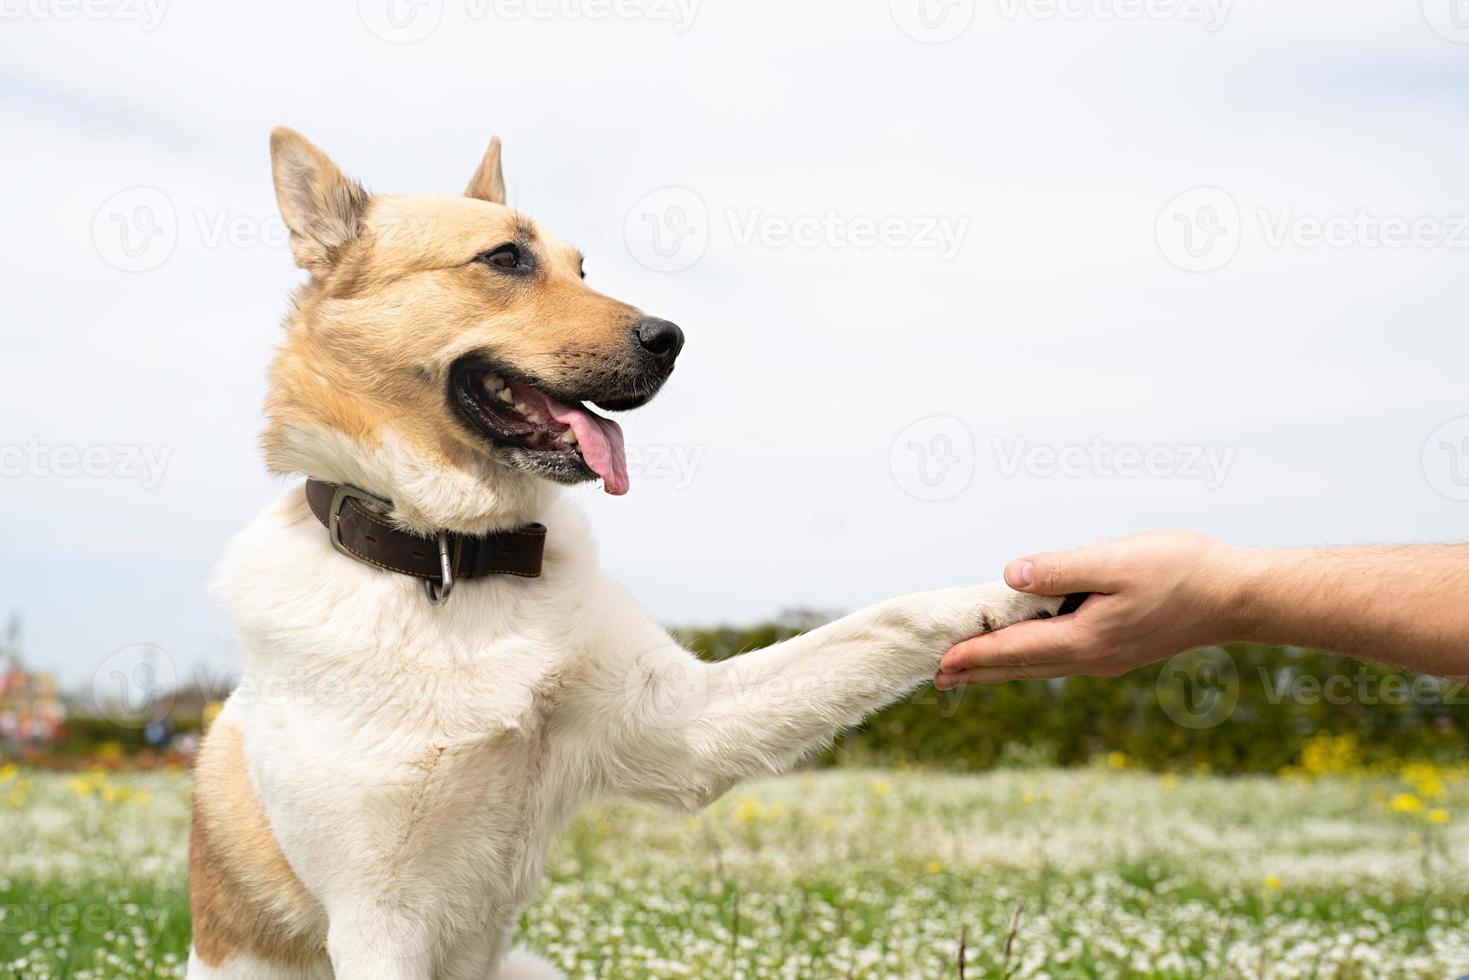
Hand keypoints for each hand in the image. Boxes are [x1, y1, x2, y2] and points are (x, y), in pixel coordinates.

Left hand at [935, 530, 1248, 687]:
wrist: (1237, 595)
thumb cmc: (1180, 571)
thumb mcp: (1114, 561)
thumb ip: (1059, 569)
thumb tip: (1010, 576)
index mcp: (1085, 640)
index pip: (1014, 650)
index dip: (973, 654)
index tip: (939, 662)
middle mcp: (1091, 658)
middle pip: (1021, 666)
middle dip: (978, 669)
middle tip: (939, 676)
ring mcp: (1106, 657)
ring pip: (1040, 665)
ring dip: (1002, 665)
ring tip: (970, 668)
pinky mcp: (1119, 649)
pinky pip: (1059, 657)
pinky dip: (1030, 656)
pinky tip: (1025, 649)